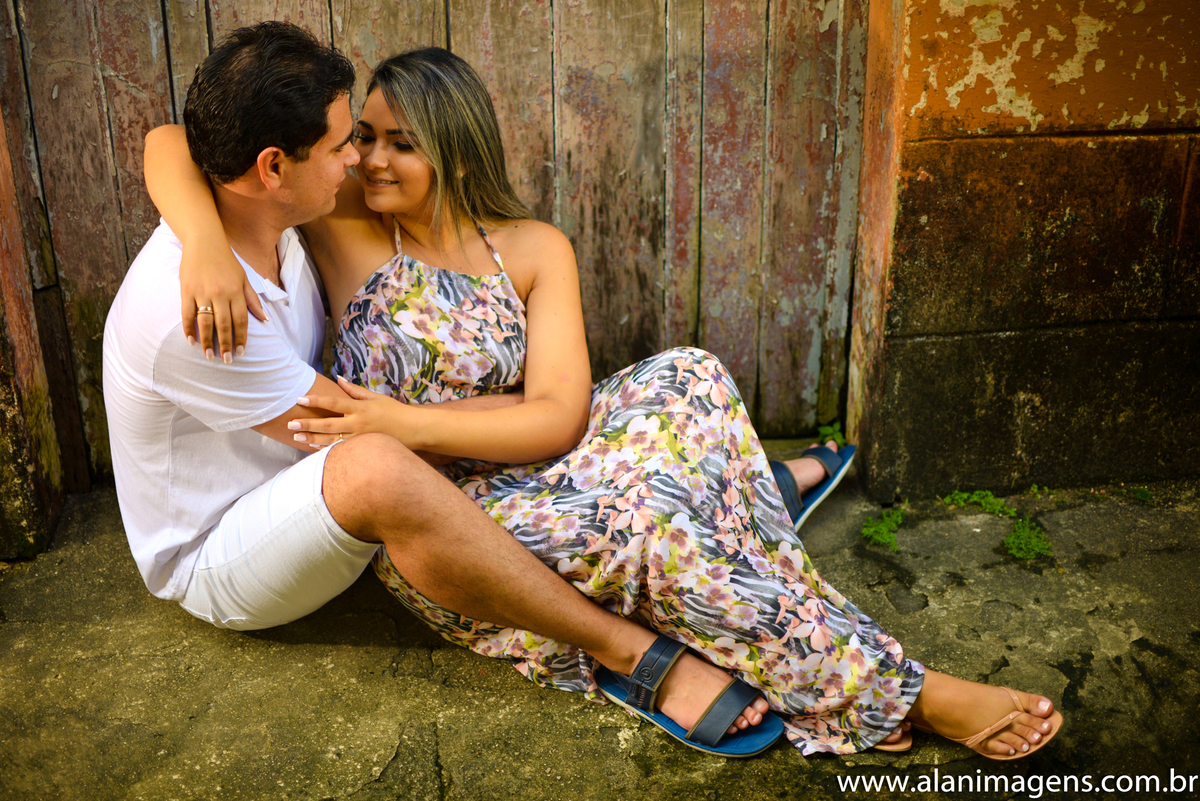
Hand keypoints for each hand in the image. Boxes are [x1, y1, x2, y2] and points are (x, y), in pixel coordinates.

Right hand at [180, 238, 266, 361]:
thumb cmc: (226, 261)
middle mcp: (220, 293)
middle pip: (224, 324)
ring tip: (209, 355)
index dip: (241, 338)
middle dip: (225, 344)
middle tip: (227, 360)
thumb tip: (265, 319)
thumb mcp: (244, 278)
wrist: (204, 240)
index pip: (241, 320)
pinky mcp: (186, 290)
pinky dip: (189, 328)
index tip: (241, 352)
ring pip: (205, 322)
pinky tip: (191, 341)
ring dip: (207, 340)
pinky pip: (187, 313)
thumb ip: (253, 300)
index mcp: (236, 291)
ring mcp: (202, 292)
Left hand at [288, 377, 408, 448]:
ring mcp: (359, 438)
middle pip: (328, 424)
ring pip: (331, 440)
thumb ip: (355, 390)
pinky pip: (341, 450)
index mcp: (360, 408)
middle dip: (308, 424)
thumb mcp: (375, 397)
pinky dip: (326, 449)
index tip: (300, 399)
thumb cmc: (394, 411)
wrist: (413, 429)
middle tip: (290, 424)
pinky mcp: (363, 449)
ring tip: (296, 437)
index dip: (316, 400)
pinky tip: (313, 447)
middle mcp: (357, 423)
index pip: (333, 402)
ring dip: (312, 438)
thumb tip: (338, 379)